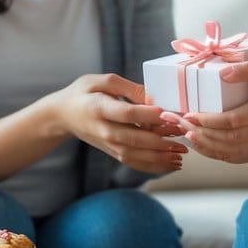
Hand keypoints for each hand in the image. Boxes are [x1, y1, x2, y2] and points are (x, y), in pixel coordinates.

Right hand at [50, 73, 187, 174]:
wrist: (63, 115)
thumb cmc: (84, 93)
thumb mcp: (102, 80)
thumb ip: (128, 87)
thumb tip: (152, 97)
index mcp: (99, 108)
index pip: (127, 114)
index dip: (148, 115)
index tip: (168, 113)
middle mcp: (104, 130)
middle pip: (135, 138)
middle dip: (161, 139)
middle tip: (183, 134)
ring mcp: (108, 144)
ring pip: (136, 156)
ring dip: (161, 157)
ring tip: (182, 154)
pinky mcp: (113, 152)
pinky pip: (134, 163)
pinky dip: (153, 166)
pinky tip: (172, 164)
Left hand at [164, 49, 247, 164]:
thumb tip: (223, 71)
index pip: (232, 122)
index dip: (205, 121)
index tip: (185, 114)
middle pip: (229, 142)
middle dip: (200, 135)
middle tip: (177, 125)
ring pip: (235, 153)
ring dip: (208, 147)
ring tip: (186, 136)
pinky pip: (245, 154)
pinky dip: (223, 153)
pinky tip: (208, 145)